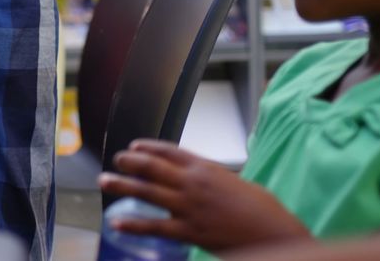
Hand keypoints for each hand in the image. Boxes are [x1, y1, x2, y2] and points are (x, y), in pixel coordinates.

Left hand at [98, 139, 310, 252]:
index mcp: (206, 167)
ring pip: (146, 192)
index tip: (134, 145)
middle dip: (130, 161)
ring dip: (122, 185)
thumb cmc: (263, 210)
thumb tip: (203, 180)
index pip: (170, 150)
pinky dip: (133, 224)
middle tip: (115, 159)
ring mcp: (189, 206)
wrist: (275, 234)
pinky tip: (116, 222)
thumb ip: (215, 179)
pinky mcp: (189, 231)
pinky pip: (154, 226)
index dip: (149, 147)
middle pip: (152, 166)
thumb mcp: (238, 183)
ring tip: (104, 181)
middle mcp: (193, 182)